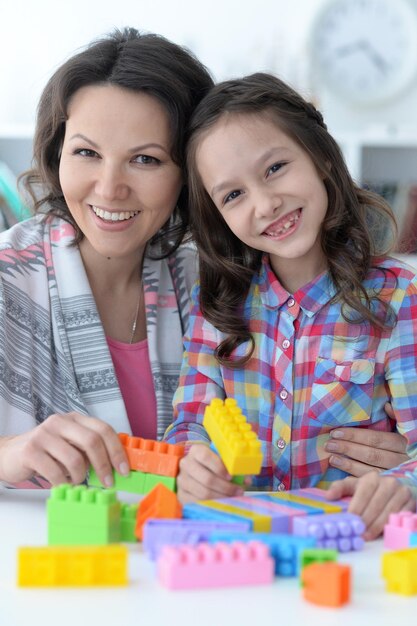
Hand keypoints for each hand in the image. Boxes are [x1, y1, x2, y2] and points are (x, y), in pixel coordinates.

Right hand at [0, 412, 128, 486]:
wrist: (9, 454)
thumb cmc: (46, 452)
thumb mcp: (70, 444)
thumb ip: (89, 448)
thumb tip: (117, 464)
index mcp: (74, 419)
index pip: (103, 429)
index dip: (116, 450)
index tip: (124, 470)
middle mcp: (60, 422)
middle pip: (92, 441)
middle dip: (104, 465)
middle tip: (108, 482)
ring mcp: (44, 434)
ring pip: (75, 459)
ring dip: (79, 476)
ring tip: (74, 480)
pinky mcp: (31, 450)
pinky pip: (55, 472)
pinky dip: (62, 482)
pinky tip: (59, 482)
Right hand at [176, 443, 244, 503]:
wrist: (194, 473)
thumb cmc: (212, 465)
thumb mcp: (221, 461)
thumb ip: (234, 467)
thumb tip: (246, 479)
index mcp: (196, 451)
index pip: (205, 456)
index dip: (219, 467)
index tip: (231, 476)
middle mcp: (186, 464)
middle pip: (206, 478)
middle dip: (225, 487)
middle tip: (238, 491)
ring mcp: (182, 480)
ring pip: (203, 493)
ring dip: (221, 497)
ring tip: (232, 497)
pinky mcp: (181, 494)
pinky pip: (198, 502)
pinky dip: (212, 504)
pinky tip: (221, 503)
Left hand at [325, 404, 407, 476]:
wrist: (415, 468)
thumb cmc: (406, 445)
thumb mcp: (405, 431)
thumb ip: (396, 418)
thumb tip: (386, 405)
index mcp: (403, 444)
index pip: (375, 439)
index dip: (355, 436)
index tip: (336, 432)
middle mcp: (400, 460)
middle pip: (371, 454)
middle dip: (348, 449)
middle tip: (329, 444)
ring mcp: (394, 473)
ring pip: (370, 469)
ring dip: (348, 463)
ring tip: (331, 457)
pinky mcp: (387, 483)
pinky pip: (369, 480)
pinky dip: (353, 474)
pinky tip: (341, 468)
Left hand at [326, 472, 414, 539]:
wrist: (396, 486)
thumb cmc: (371, 488)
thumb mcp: (355, 485)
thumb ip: (340, 488)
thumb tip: (328, 496)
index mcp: (372, 477)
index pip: (363, 494)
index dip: (356, 508)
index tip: (350, 521)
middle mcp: (388, 482)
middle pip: (375, 505)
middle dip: (365, 521)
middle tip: (358, 533)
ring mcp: (401, 492)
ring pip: (388, 512)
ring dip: (377, 526)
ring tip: (367, 536)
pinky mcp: (410, 502)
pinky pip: (400, 516)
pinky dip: (390, 525)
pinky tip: (381, 533)